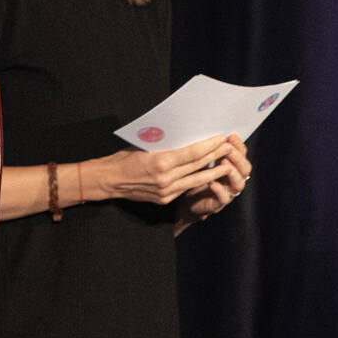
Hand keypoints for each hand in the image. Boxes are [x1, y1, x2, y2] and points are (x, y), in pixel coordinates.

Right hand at [91, 134, 235, 204]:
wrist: (108, 180)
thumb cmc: (124, 158)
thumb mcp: (146, 146)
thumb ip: (167, 145)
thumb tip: (188, 138)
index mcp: (161, 161)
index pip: (192, 153)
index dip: (209, 145)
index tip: (220, 138)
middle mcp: (166, 178)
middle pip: (197, 165)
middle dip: (215, 155)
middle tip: (228, 147)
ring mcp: (166, 191)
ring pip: (196, 180)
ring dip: (213, 172)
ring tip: (227, 164)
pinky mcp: (165, 199)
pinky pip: (185, 188)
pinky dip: (198, 180)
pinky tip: (208, 175)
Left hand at [175, 136, 251, 223]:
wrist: (187, 202)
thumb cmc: (195, 178)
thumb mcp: (202, 162)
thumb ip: (208, 151)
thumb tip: (205, 132)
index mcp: (233, 168)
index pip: (243, 155)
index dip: (239, 146)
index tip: (231, 136)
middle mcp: (234, 180)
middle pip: (245, 169)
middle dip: (237, 157)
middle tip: (227, 148)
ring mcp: (228, 192)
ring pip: (239, 183)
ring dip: (232, 172)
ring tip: (223, 162)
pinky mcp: (218, 204)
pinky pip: (224, 197)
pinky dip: (219, 189)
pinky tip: (212, 182)